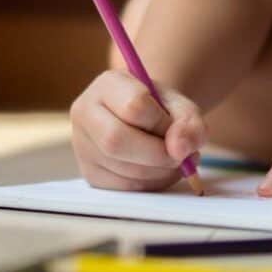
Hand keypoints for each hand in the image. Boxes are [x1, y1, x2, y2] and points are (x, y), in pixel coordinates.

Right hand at [71, 70, 206, 191]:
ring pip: (121, 168)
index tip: (174, 126)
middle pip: (115, 141)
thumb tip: (180, 151)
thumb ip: (189, 123)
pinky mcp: (90, 173)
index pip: (134, 106)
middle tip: (180, 156)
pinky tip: (160, 171)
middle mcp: (85, 113)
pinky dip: (151, 184)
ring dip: (159, 172)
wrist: (144, 120)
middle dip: (158, 154)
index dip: (162, 123)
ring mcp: (82, 146)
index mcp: (107, 84)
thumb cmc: (161, 110)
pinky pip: (123, 187)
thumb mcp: (182, 106)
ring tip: (174, 161)